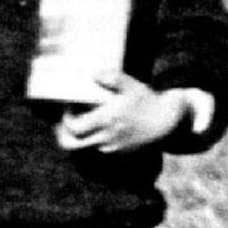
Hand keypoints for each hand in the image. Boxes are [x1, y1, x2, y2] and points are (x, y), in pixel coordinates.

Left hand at [54, 74, 214, 153]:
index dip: (65, 118)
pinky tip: (97, 130)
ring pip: (82, 149)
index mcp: (106, 120)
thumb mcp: (132, 86)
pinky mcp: (117, 154)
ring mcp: (110, 149)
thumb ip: (113, 78)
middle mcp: (105, 138)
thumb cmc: (148, 102)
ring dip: (77, 138)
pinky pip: (96, 151)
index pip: (74, 127)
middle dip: (62, 134)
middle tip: (64, 122)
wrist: (166, 124)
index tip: (68, 107)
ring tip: (80, 125)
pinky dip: (90, 143)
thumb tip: (94, 73)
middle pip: (70, 145)